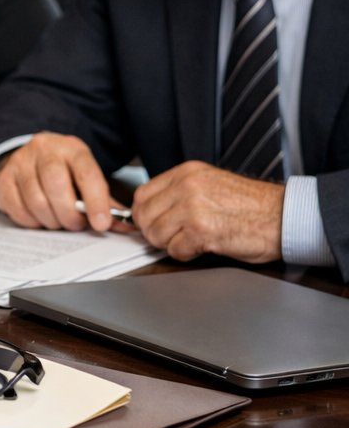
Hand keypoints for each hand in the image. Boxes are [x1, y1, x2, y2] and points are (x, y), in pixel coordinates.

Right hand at [0, 132, 126, 231]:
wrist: (27, 155)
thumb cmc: (63, 171)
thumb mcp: (85, 176)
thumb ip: (105, 202)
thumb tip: (126, 227)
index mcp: (71, 148)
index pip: (86, 173)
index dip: (96, 201)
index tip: (102, 224)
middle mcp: (43, 150)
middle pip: (56, 186)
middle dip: (69, 214)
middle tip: (76, 225)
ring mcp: (19, 163)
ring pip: (36, 201)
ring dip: (51, 221)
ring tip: (58, 221)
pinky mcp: (2, 179)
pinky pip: (18, 210)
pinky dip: (32, 222)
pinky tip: (39, 217)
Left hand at [130, 161, 283, 262]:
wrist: (284, 216)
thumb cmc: (252, 205)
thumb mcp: (210, 185)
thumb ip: (179, 193)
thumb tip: (150, 211)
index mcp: (186, 173)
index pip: (142, 195)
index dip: (144, 214)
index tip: (151, 224)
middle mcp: (187, 187)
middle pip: (145, 216)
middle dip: (155, 232)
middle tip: (173, 237)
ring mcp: (193, 208)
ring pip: (156, 234)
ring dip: (170, 244)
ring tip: (191, 241)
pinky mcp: (202, 231)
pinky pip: (175, 250)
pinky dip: (186, 254)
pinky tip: (203, 247)